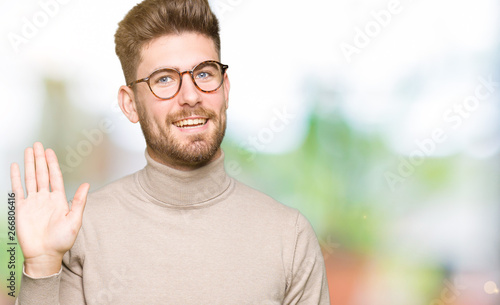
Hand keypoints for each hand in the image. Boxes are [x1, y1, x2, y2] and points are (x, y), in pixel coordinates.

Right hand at [10, 142, 88, 276]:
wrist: (45, 255)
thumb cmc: (62, 241)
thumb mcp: (75, 220)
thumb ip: (79, 201)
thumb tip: (86, 184)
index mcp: (59, 199)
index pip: (55, 176)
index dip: (52, 163)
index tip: (50, 151)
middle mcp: (45, 198)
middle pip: (42, 173)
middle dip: (40, 158)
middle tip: (38, 144)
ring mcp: (33, 202)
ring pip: (30, 178)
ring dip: (29, 164)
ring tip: (28, 150)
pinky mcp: (21, 208)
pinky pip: (18, 189)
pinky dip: (16, 177)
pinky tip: (15, 166)